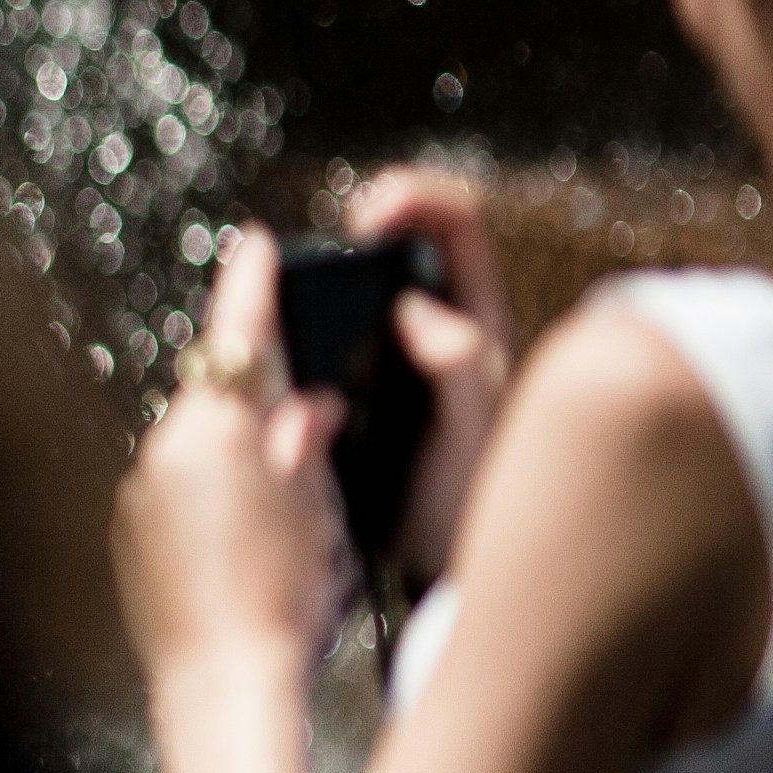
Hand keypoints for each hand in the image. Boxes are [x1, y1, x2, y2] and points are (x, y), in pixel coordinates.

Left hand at [118, 225, 354, 682]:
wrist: (224, 682)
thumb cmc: (285, 597)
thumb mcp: (319, 508)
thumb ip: (308, 442)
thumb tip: (309, 406)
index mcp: (216, 432)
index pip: (237, 338)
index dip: (249, 287)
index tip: (254, 245)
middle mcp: (163, 452)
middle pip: (213, 397)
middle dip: (253, 398)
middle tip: (300, 417)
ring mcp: (137, 495)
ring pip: (192, 448)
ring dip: (231, 455)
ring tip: (278, 507)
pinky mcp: (127, 535)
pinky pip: (171, 492)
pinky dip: (205, 497)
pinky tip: (237, 539)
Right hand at [345, 163, 513, 584]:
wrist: (451, 572)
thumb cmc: (469, 509)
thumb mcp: (469, 439)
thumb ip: (459, 374)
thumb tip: (422, 310)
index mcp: (479, 326)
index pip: (458, 223)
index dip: (412, 200)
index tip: (361, 219)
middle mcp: (449, 328)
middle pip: (415, 236)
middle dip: (373, 217)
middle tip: (336, 234)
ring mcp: (412, 356)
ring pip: (377, 281)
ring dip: (341, 267)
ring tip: (307, 281)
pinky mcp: (377, 385)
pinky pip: (348, 328)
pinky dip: (320, 316)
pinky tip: (294, 338)